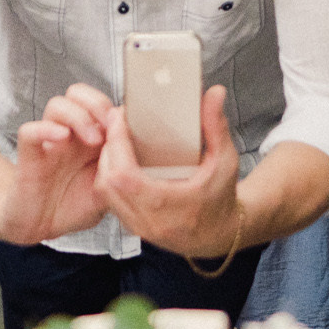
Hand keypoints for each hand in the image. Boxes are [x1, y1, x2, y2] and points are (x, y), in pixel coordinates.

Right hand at [6, 83, 114, 243]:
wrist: (40, 227)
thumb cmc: (73, 207)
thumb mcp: (109, 192)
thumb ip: (122, 170)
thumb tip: (145, 152)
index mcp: (90, 138)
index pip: (100, 102)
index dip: (116, 108)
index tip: (130, 124)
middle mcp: (70, 135)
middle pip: (78, 94)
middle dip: (97, 103)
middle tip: (110, 126)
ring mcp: (49, 143)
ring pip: (56, 105)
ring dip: (79, 116)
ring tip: (93, 139)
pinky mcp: (29, 157)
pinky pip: (29, 131)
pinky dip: (45, 129)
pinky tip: (62, 137)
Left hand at [95, 86, 243, 256]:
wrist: (220, 234)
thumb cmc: (222, 198)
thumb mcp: (225, 160)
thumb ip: (216, 126)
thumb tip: (215, 93)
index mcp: (168, 205)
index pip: (124, 175)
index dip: (116, 145)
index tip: (119, 119)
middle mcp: (149, 220)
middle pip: (108, 181)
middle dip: (108, 148)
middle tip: (117, 125)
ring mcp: (139, 226)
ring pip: (104, 192)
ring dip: (105, 163)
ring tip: (117, 141)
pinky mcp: (134, 227)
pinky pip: (109, 201)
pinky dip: (109, 178)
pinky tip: (119, 161)